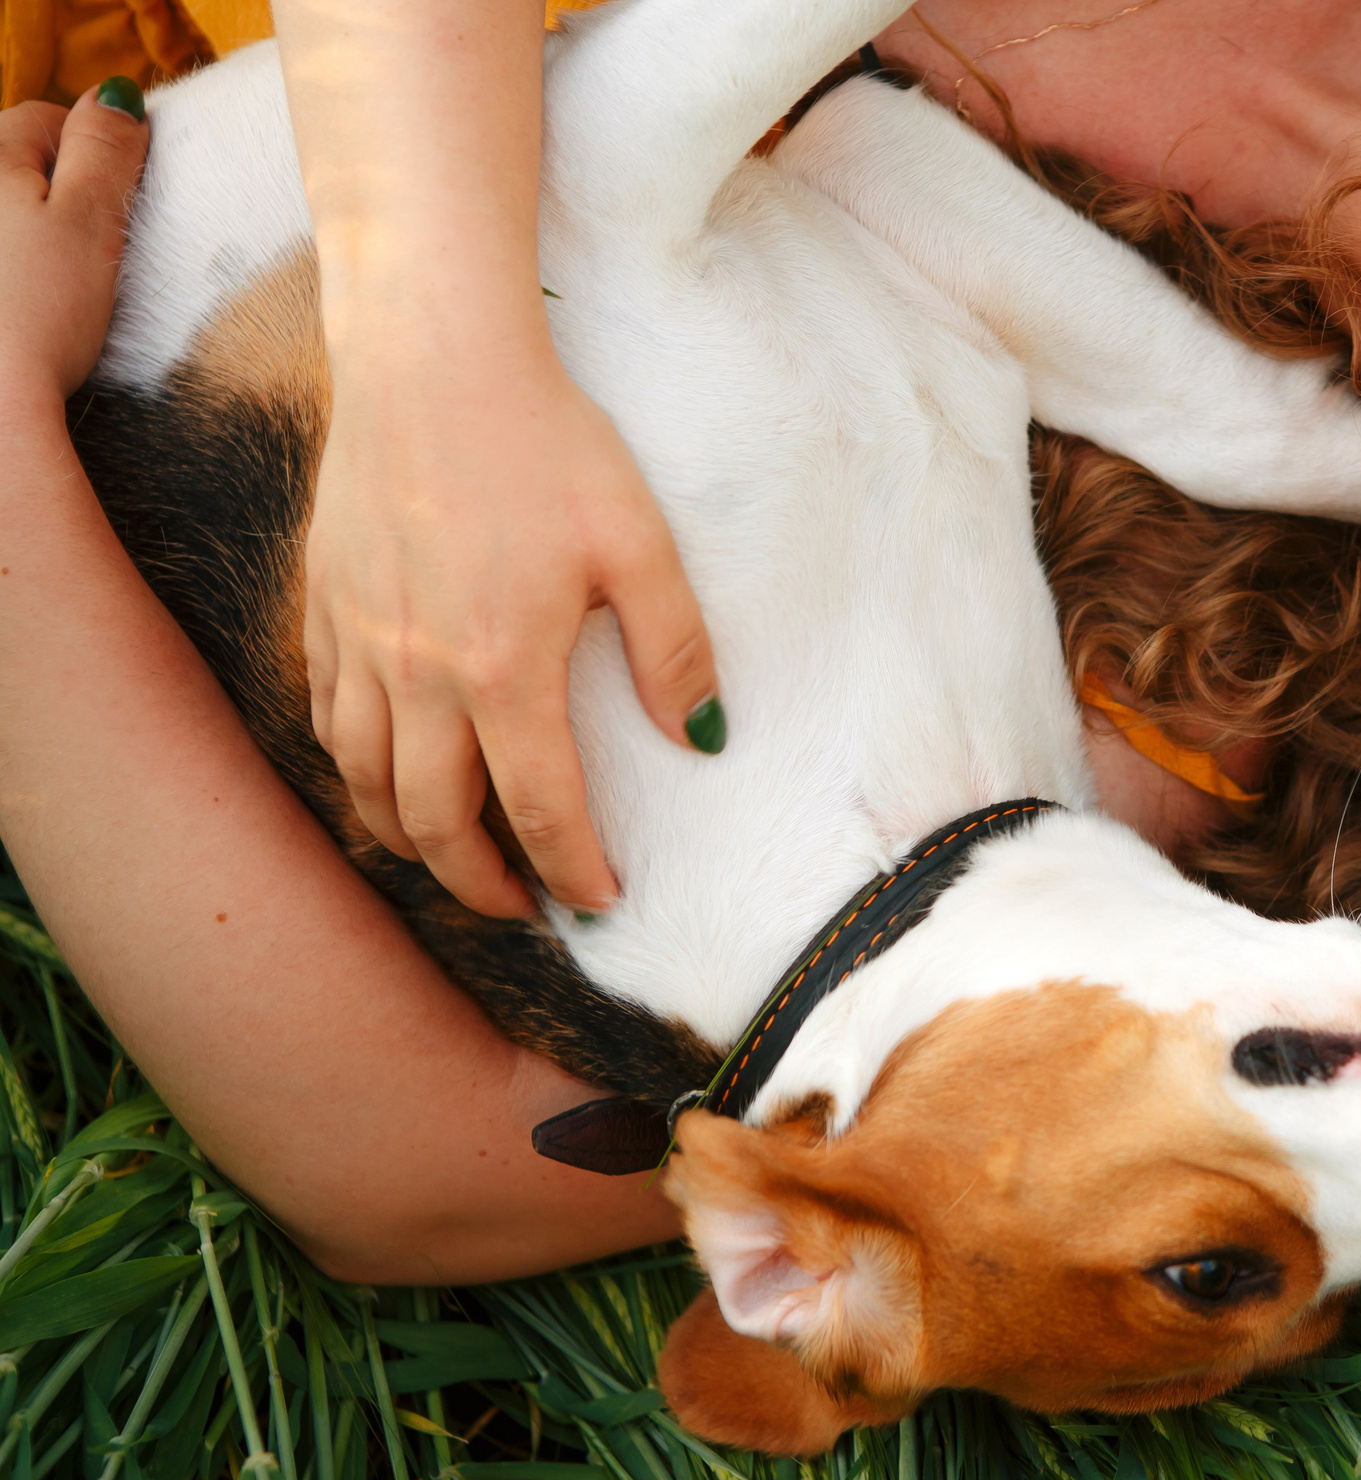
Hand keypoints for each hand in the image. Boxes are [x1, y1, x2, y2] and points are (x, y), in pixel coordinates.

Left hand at [0, 82, 147, 406]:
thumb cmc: (37, 314)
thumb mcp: (90, 221)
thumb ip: (106, 150)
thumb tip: (119, 96)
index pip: (48, 120)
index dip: (95, 160)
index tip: (117, 209)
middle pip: (19, 165)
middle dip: (58, 199)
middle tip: (89, 257)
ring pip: (9, 215)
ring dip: (32, 238)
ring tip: (55, 291)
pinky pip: (6, 256)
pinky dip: (13, 275)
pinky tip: (26, 309)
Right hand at [303, 337, 721, 918]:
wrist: (433, 356)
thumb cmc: (548, 443)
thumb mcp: (641, 544)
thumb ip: (674, 650)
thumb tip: (701, 738)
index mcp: (504, 669)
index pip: (541, 811)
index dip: (573, 873)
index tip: (599, 902)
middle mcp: (417, 672)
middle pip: (435, 822)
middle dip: (481, 884)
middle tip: (524, 906)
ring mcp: (358, 640)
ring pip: (363, 781)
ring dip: (408, 841)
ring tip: (453, 861)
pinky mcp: (322, 604)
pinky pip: (325, 718)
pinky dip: (354, 769)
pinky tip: (386, 775)